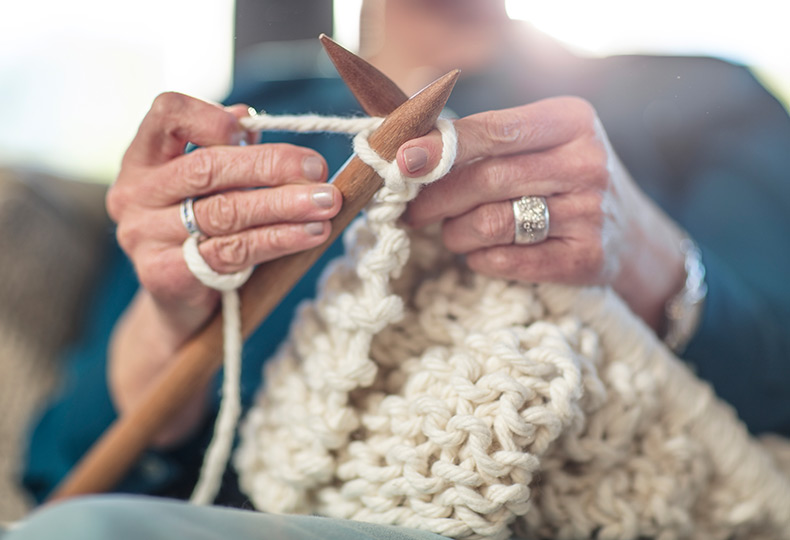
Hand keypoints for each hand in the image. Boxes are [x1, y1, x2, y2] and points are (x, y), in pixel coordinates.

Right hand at [105, 93, 340, 442]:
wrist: (176, 306)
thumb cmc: (199, 233)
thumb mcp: (206, 188)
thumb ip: (223, 152)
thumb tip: (250, 119)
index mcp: (142, 160)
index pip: (166, 113)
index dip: (211, 116)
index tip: (253, 131)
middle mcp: (134, 194)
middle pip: (206, 167)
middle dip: (271, 166)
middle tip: (318, 170)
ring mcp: (143, 236)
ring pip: (225, 212)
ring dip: (285, 205)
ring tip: (327, 202)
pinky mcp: (163, 274)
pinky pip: (231, 252)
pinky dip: (278, 240)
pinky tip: (311, 234)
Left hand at [397, 97, 685, 332]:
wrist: (631, 234)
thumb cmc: (566, 179)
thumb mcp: (543, 142)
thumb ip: (486, 140)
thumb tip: (410, 153)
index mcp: (572, 121)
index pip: (494, 130)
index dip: (443, 146)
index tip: (402, 161)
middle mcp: (587, 164)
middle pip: (487, 179)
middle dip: (436, 198)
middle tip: (411, 210)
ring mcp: (590, 213)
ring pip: (491, 223)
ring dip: (455, 232)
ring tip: (451, 232)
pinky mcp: (586, 258)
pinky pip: (506, 261)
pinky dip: (479, 259)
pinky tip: (479, 253)